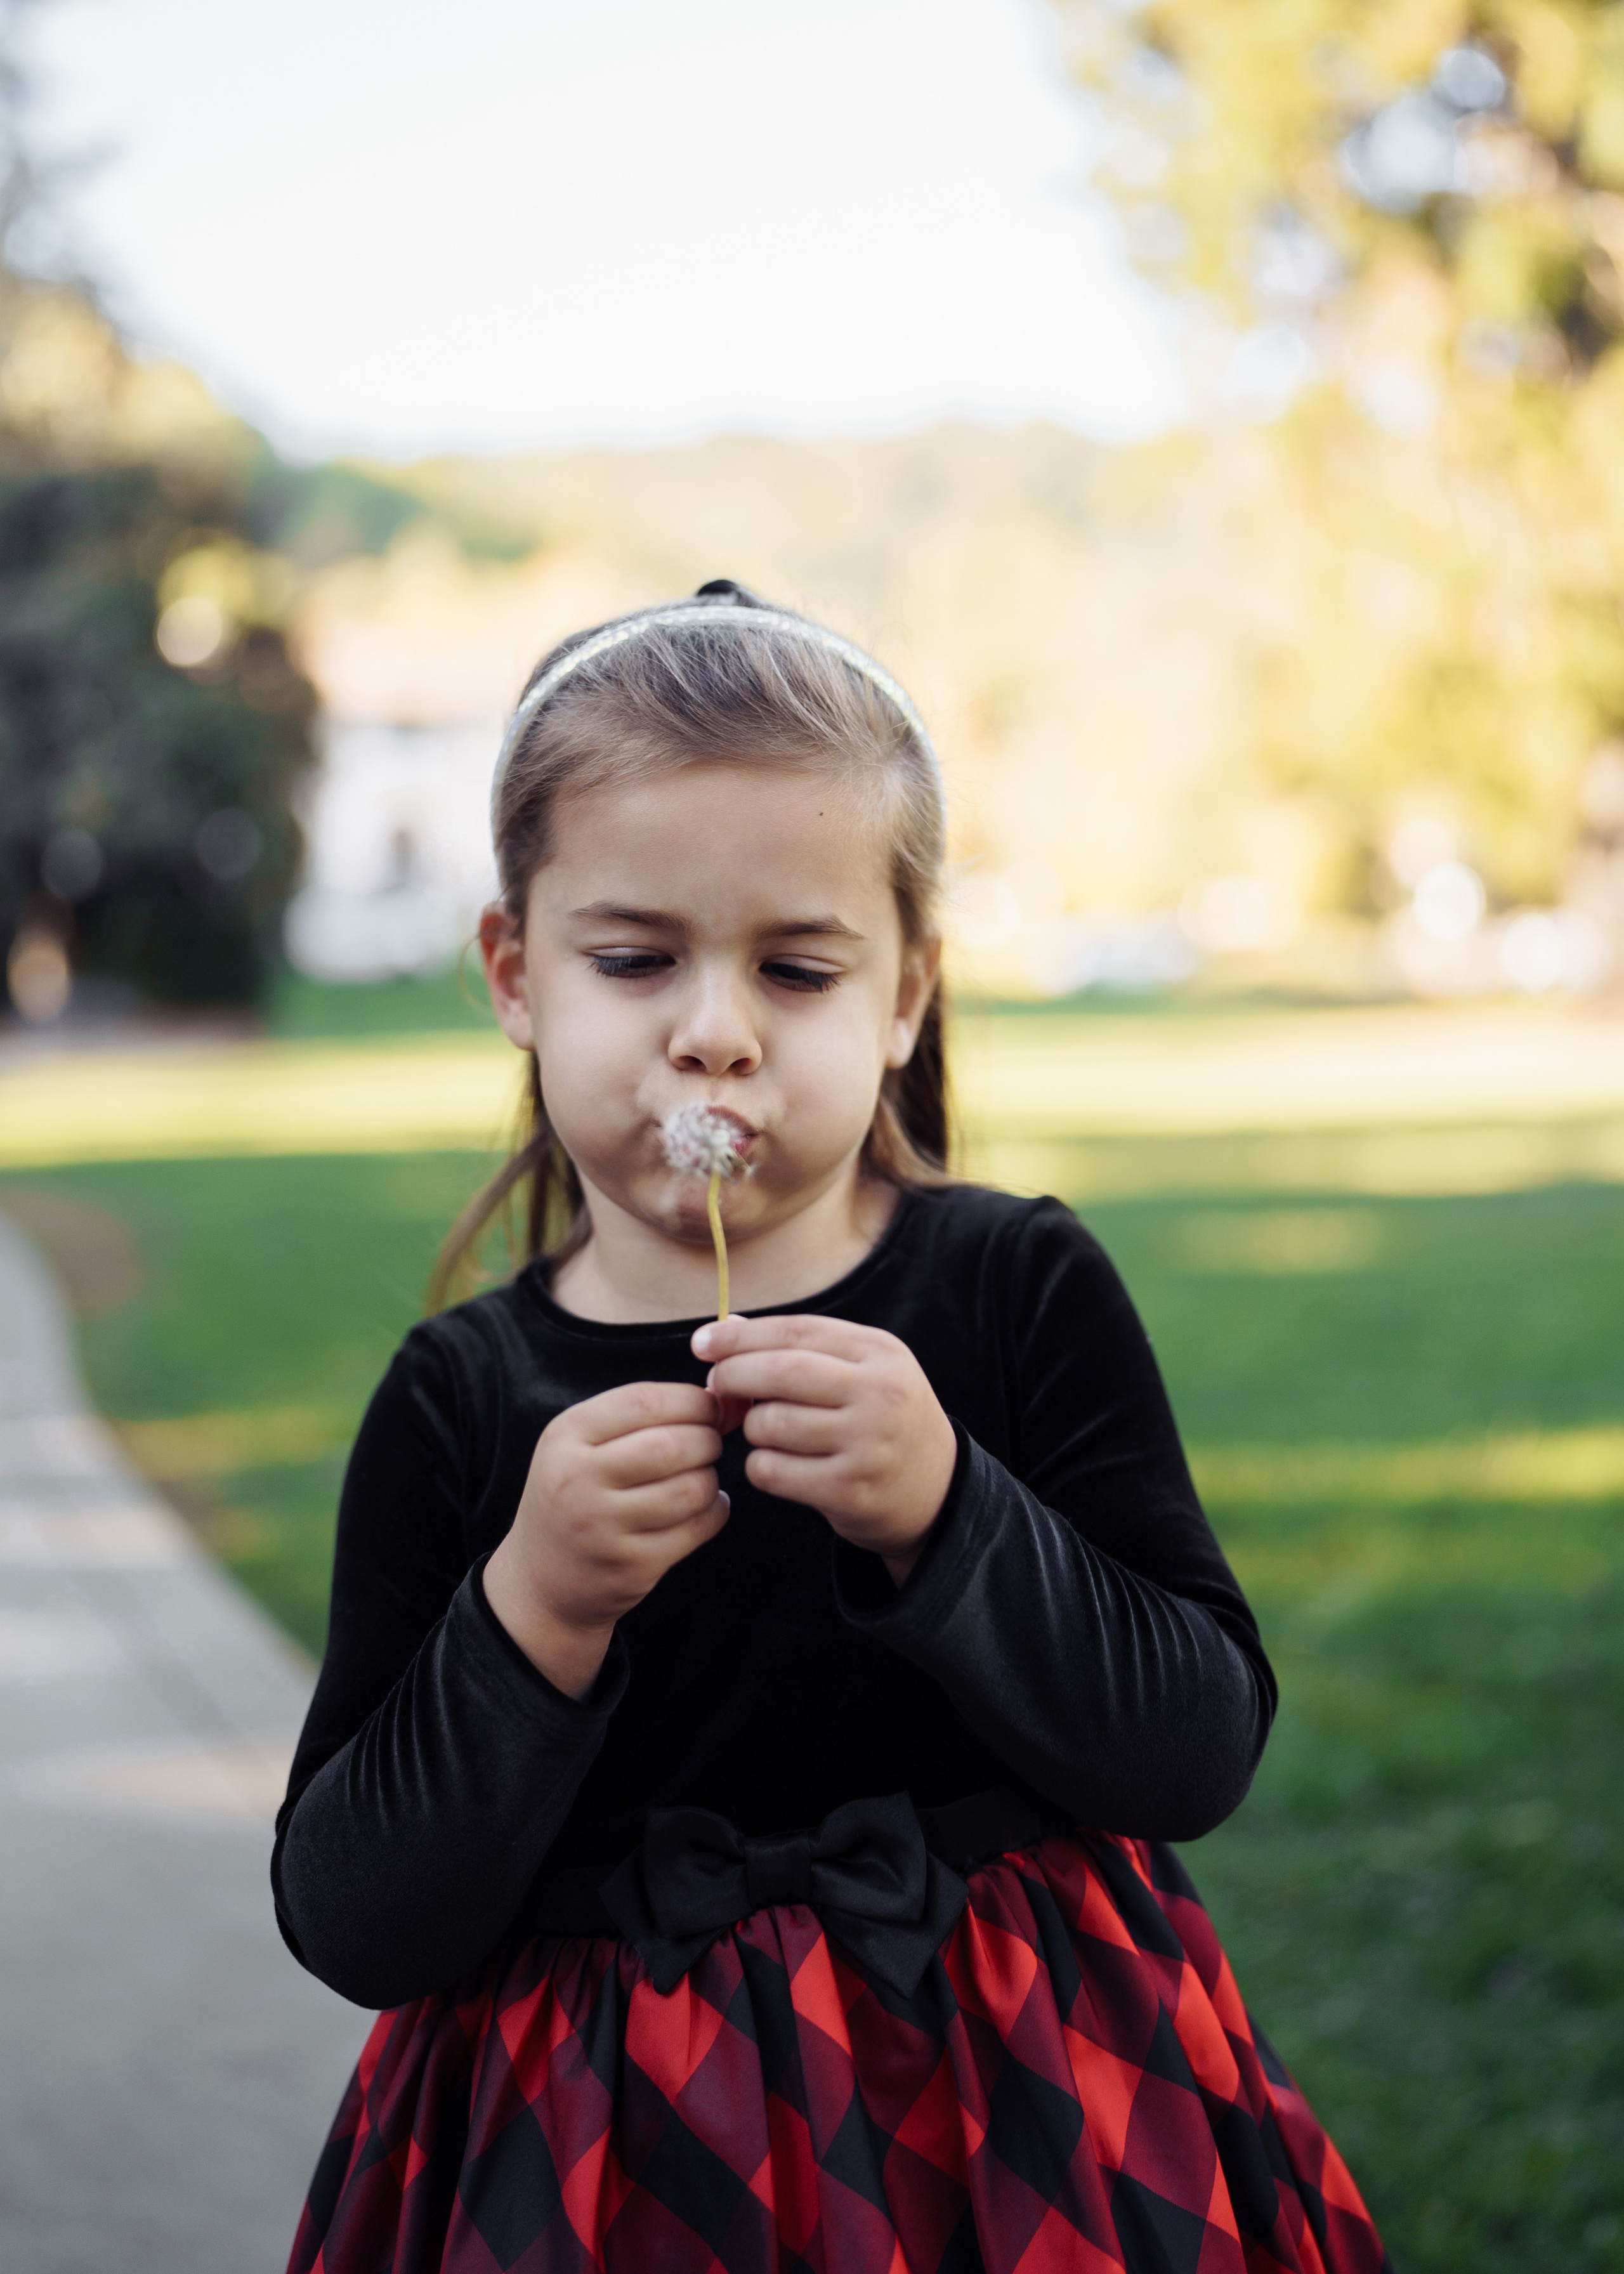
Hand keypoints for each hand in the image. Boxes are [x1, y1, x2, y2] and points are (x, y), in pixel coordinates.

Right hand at [483, 1381, 726, 1698]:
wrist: (541, 1579)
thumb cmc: (576, 1494)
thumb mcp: (584, 1443)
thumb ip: (644, 1415)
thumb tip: (727, 1400)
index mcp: (565, 1437)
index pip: (644, 1402)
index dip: (692, 1401)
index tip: (710, 1409)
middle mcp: (578, 1480)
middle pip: (671, 1445)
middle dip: (707, 1439)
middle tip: (710, 1444)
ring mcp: (604, 1528)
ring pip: (691, 1489)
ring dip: (711, 1478)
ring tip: (701, 1477)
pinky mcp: (632, 1566)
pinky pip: (698, 1528)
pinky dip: (715, 1511)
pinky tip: (705, 1507)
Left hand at [693, 1314, 956, 1584]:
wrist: (937, 1490)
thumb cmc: (881, 1420)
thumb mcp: (861, 1371)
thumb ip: (800, 1348)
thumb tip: (727, 1328)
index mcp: (881, 1353)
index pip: (796, 1331)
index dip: (741, 1335)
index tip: (703, 1343)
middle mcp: (880, 1394)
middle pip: (780, 1373)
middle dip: (733, 1376)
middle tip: (717, 1386)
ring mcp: (867, 1445)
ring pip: (771, 1424)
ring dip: (751, 1428)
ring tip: (766, 1431)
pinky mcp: (850, 1491)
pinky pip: (772, 1471)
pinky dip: (759, 1466)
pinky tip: (776, 1465)